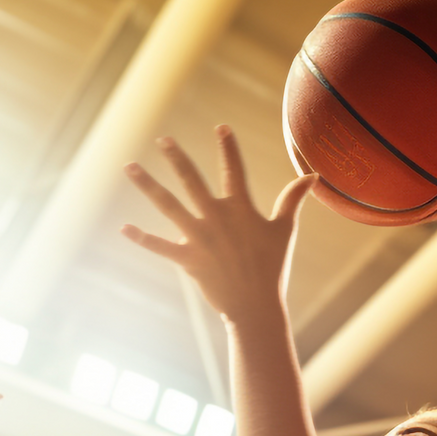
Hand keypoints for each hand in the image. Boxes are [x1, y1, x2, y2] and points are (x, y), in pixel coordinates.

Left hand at [120, 127, 315, 325]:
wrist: (256, 307)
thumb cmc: (273, 268)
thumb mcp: (285, 231)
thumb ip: (292, 200)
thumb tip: (312, 176)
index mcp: (241, 209)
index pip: (234, 170)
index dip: (228, 147)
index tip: (220, 128)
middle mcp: (217, 218)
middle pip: (192, 180)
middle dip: (177, 157)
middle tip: (163, 140)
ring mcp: (199, 238)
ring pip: (168, 205)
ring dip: (147, 185)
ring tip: (129, 167)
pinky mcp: (187, 259)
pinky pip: (159, 246)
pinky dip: (141, 238)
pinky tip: (124, 228)